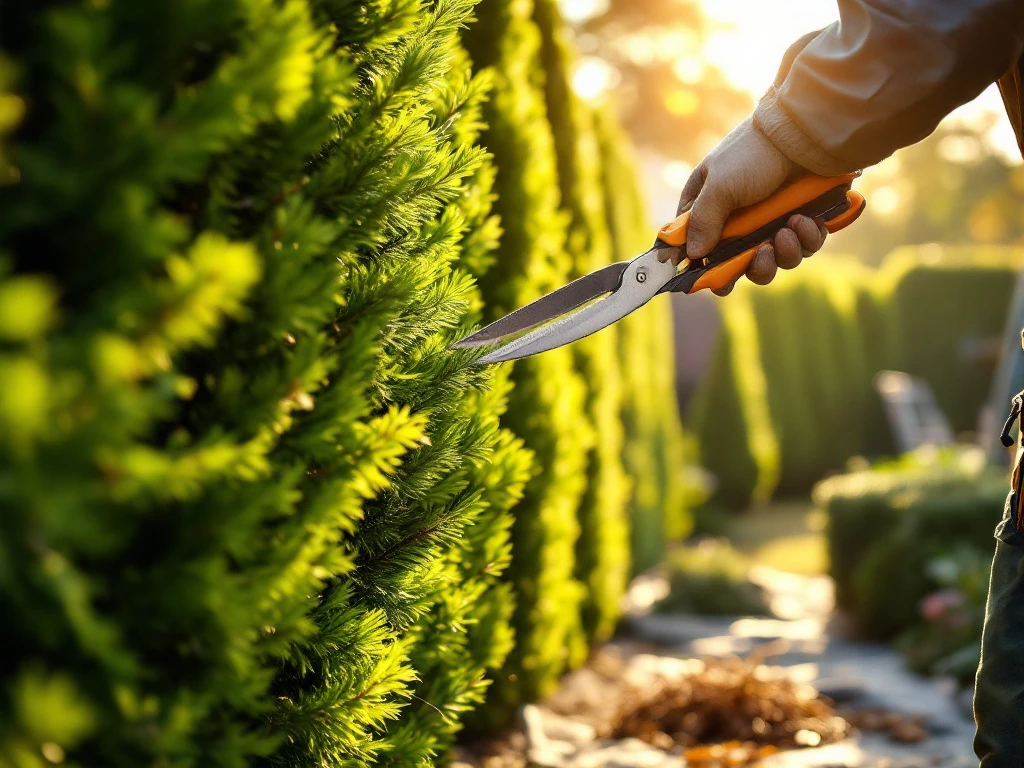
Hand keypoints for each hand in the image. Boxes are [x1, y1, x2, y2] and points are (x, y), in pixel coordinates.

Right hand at [666, 117, 828, 295]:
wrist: (805, 133)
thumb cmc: (753, 154)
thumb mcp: (719, 187)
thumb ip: (702, 222)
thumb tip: (692, 255)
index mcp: (710, 206)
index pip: (697, 247)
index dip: (706, 268)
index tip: (716, 282)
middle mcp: (739, 219)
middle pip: (740, 264)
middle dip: (755, 266)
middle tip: (763, 254)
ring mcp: (772, 221)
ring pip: (776, 260)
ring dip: (784, 253)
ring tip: (789, 228)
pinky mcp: (802, 220)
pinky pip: (804, 246)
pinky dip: (807, 238)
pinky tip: (807, 219)